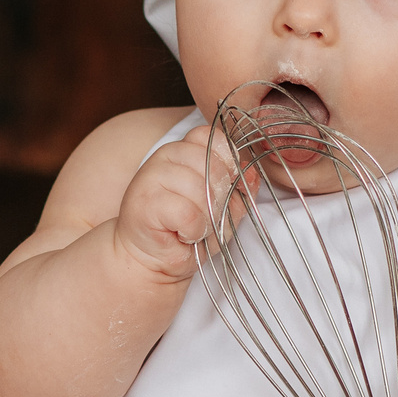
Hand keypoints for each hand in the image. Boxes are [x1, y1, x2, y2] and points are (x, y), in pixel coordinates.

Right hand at [110, 122, 230, 281]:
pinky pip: (188, 213)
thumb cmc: (186, 229)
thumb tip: (251, 174)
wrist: (151, 257)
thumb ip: (239, 188)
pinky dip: (193, 230)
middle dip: (219, 198)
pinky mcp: (146, 202)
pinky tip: (183, 234)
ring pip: (201, 190)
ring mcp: (151, 176)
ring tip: (194, 227)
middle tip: (206, 216)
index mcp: (184, 149)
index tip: (224, 187)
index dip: (228, 164)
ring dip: (206, 218)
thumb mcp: (223, 206)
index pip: (215, 139)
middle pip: (213, 166)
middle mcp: (165, 155)